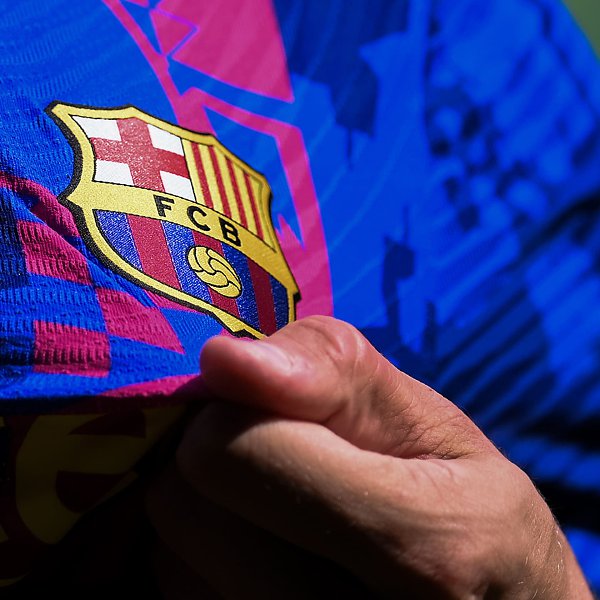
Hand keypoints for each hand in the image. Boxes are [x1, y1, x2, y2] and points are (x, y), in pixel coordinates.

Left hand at [148, 316, 591, 598]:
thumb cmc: (474, 513)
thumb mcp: (430, 422)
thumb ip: (335, 373)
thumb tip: (221, 359)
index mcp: (420, 549)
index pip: (230, 454)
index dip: (242, 410)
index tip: (280, 410)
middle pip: (181, 506)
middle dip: (220, 460)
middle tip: (287, 461)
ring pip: (166, 554)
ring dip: (209, 511)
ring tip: (285, 516)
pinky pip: (177, 591)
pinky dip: (204, 561)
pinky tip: (267, 556)